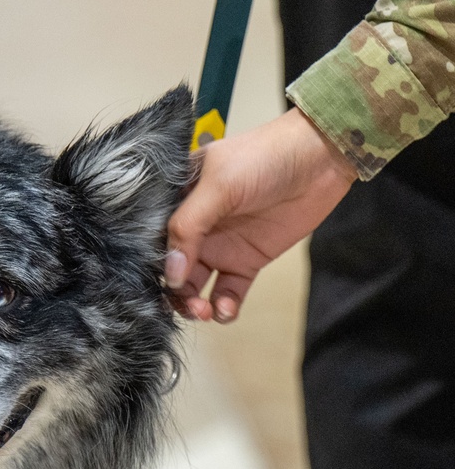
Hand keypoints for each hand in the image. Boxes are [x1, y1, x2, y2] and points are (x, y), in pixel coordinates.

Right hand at [165, 107, 357, 321]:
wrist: (319, 158)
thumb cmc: (263, 157)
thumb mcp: (218, 186)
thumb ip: (188, 227)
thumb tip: (170, 273)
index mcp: (176, 202)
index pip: (152, 239)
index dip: (150, 264)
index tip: (154, 285)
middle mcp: (193, 227)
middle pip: (170, 269)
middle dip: (173, 293)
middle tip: (187, 306)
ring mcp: (219, 246)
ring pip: (194, 286)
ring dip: (194, 305)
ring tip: (205, 312)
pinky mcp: (246, 262)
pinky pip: (227, 292)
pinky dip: (224, 307)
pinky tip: (226, 309)